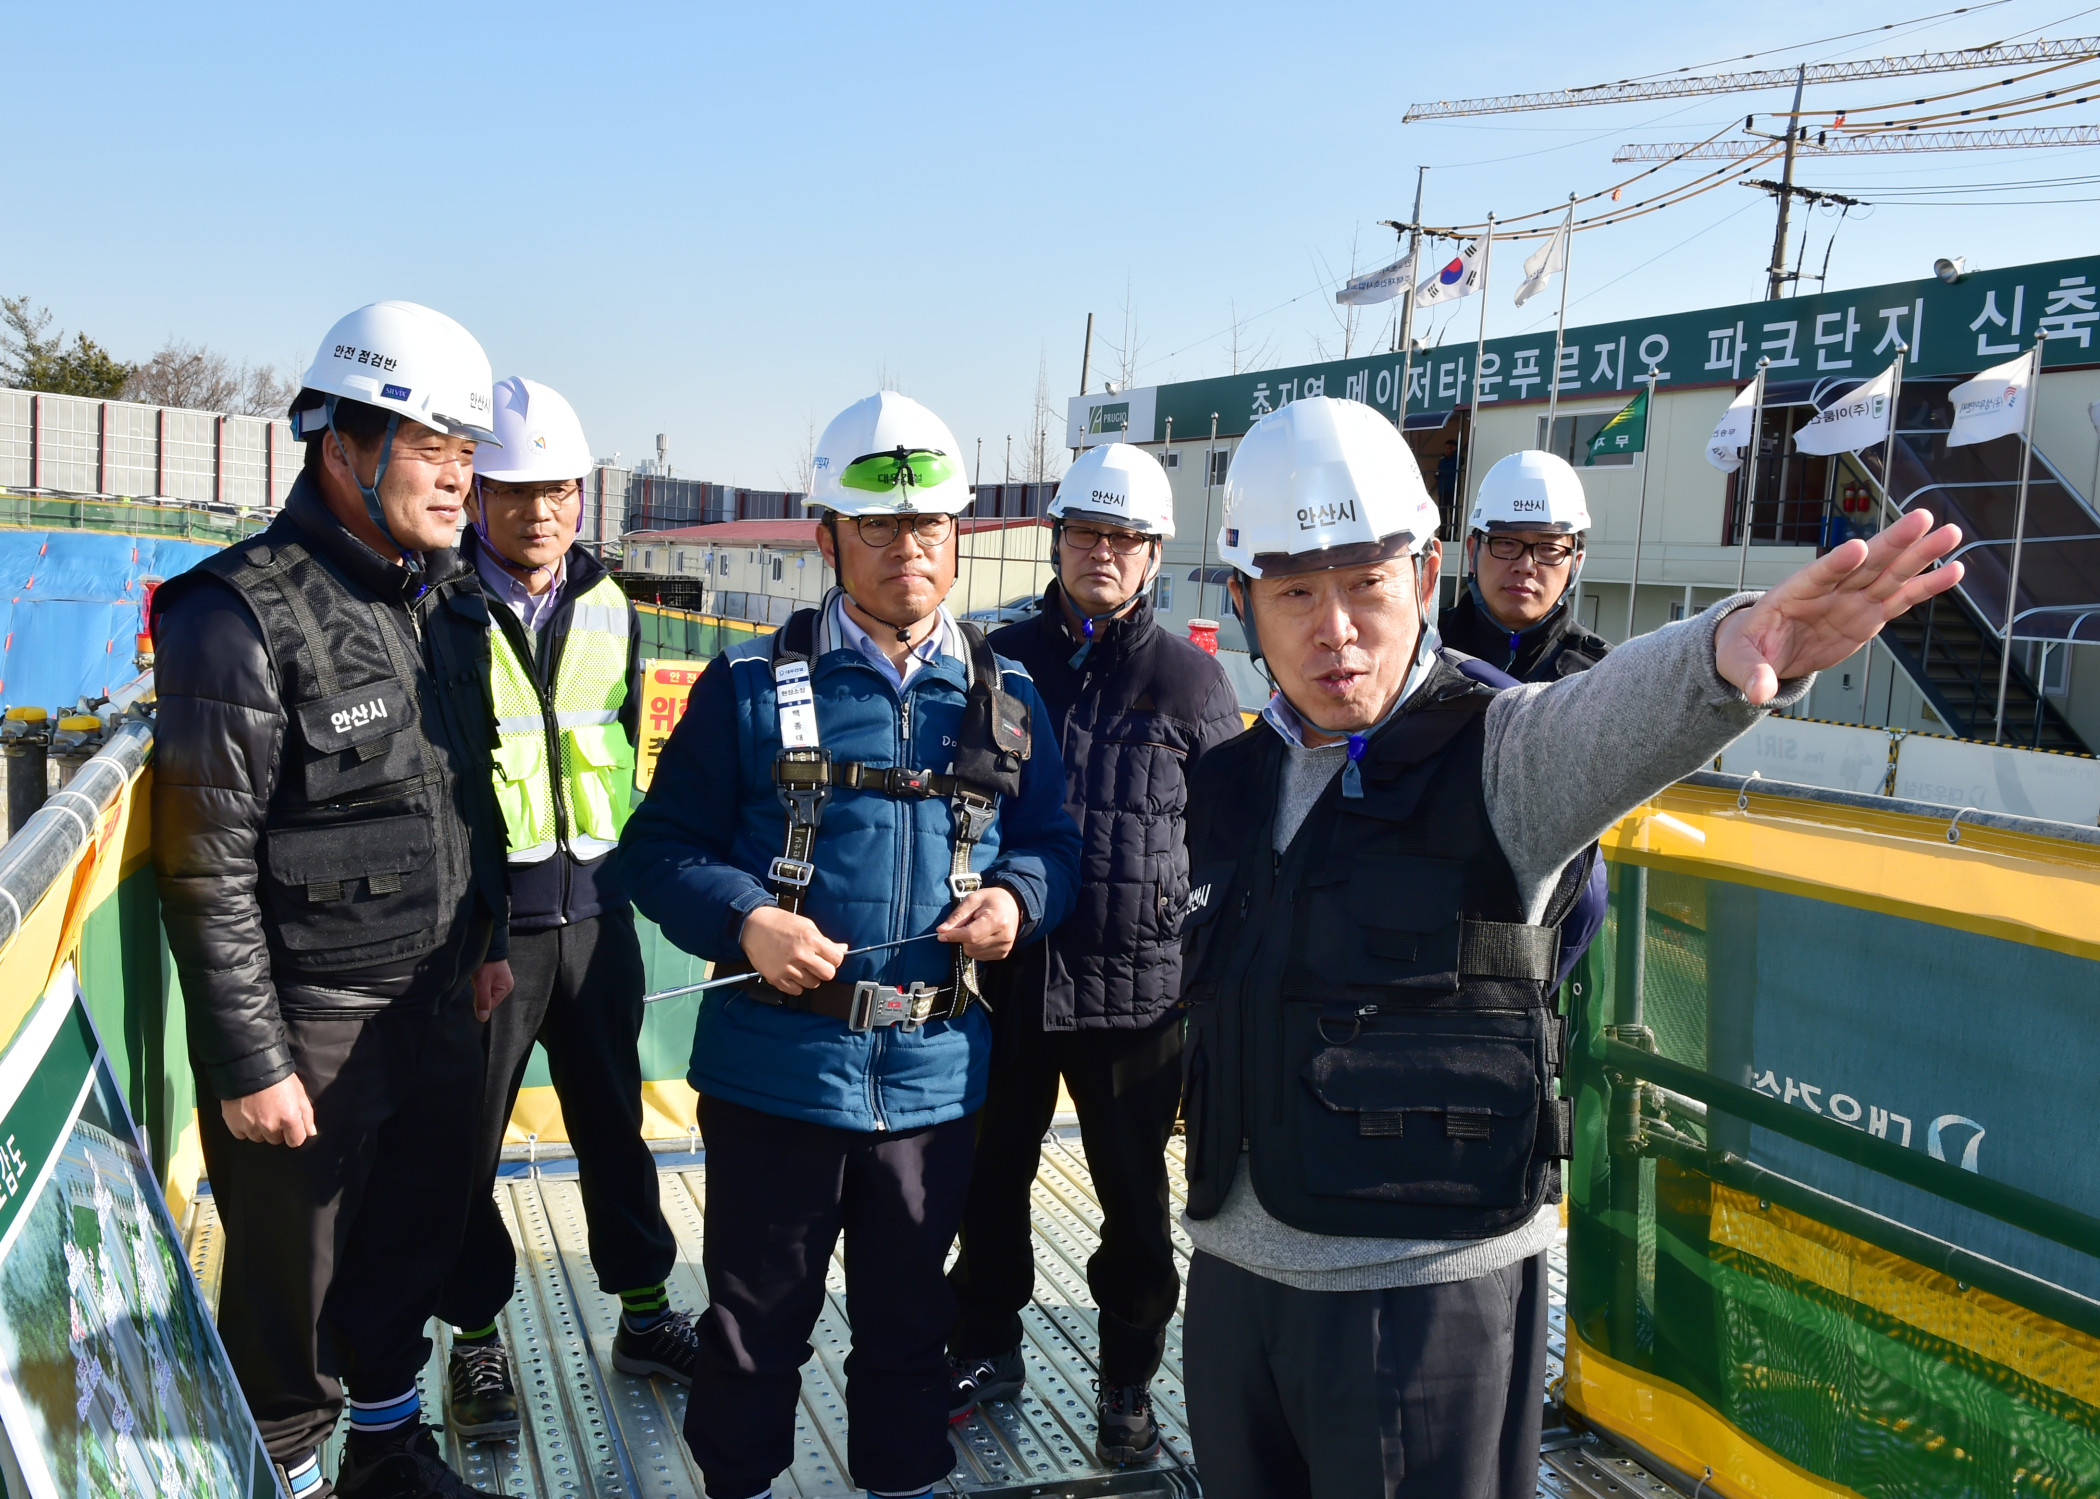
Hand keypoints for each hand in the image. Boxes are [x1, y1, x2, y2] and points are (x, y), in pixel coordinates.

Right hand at [221, 1074, 317, 1147]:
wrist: (249, 1065)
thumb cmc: (277, 1076)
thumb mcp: (298, 1091)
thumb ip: (306, 1114)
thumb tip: (310, 1132)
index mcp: (289, 1117)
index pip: (296, 1141)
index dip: (294, 1134)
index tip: (290, 1126)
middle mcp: (269, 1126)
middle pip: (275, 1139)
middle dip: (276, 1129)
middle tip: (273, 1112)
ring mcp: (250, 1126)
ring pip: (258, 1137)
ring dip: (259, 1128)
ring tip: (259, 1110)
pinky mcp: (233, 1124)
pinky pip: (241, 1134)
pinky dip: (243, 1127)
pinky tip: (246, 1113)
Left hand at [473, 960, 514, 1020]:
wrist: (488, 946)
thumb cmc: (487, 963)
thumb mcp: (482, 983)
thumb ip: (483, 1001)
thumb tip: (482, 1018)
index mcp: (506, 988)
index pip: (491, 1005)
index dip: (481, 1001)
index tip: (476, 991)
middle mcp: (504, 985)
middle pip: (488, 998)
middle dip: (479, 993)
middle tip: (476, 982)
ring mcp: (499, 980)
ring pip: (485, 991)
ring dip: (478, 986)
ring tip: (477, 976)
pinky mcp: (493, 975)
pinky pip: (484, 984)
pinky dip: (479, 981)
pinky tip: (477, 975)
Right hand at [740, 905, 846, 994]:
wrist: (753, 926)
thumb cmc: (780, 923)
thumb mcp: (807, 925)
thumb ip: (825, 940)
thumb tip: (843, 949)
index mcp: (811, 940)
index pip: (837, 959)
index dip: (835, 958)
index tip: (829, 957)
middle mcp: (801, 956)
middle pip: (828, 975)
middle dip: (825, 970)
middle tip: (817, 964)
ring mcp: (788, 969)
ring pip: (813, 984)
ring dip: (810, 977)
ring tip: (801, 966)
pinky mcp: (776, 978)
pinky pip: (796, 991)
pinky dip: (796, 985)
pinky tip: (792, 973)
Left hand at [937, 885, 1021, 960]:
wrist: (1013, 904)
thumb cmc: (991, 900)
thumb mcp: (972, 899)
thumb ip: (957, 916)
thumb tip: (942, 931)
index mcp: (997, 920)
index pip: (970, 935)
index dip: (953, 936)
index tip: (941, 934)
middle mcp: (1004, 936)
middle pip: (971, 946)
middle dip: (961, 937)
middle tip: (968, 923)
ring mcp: (1005, 947)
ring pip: (974, 953)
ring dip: (968, 943)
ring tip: (976, 928)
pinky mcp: (1003, 954)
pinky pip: (980, 957)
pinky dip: (975, 948)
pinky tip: (981, 936)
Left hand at [1714, 508, 1964, 705]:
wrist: (1765, 652)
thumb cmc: (1747, 648)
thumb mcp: (1738, 662)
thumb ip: (1752, 674)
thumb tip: (1759, 693)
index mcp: (1793, 593)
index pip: (1816, 575)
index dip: (1836, 562)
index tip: (1857, 548)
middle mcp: (1828, 590)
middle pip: (1863, 563)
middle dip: (1891, 542)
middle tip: (1920, 519)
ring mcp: (1851, 600)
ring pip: (1889, 574)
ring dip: (1919, 555)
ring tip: (1950, 533)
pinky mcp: (1868, 615)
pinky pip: (1901, 599)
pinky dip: (1926, 587)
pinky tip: (1954, 571)